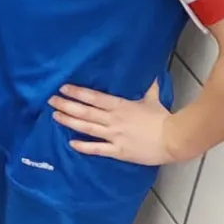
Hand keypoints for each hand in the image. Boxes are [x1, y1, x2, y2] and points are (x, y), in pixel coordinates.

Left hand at [49, 81, 177, 165]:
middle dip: (66, 105)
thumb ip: (148, 86)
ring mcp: (114, 136)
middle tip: (50, 100)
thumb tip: (149, 72)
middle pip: (85, 111)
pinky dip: (83, 146)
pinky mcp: (118, 151)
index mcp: (120, 105)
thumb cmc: (162, 118)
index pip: (94, 97)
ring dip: (69, 121)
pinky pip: (97, 149)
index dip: (77, 92)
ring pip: (87, 128)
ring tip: (55, 116)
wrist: (173, 139)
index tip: (63, 88)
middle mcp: (113, 119)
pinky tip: (71, 143)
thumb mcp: (152, 99)